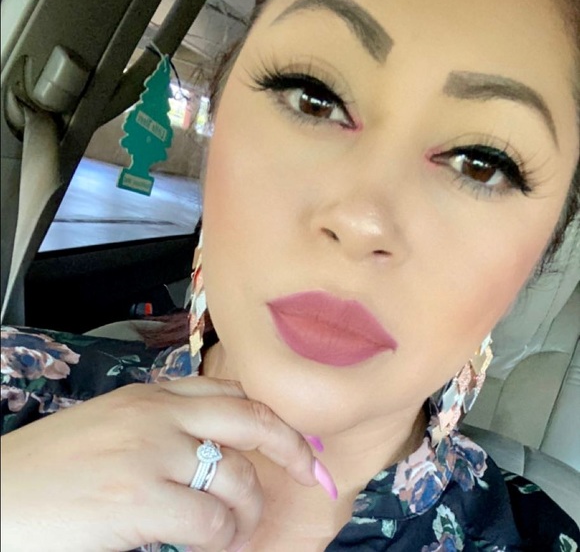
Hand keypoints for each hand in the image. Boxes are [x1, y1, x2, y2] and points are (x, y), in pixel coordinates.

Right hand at [1, 377, 318, 551]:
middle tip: (311, 472)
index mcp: (150, 395)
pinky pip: (211, 520)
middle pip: (250, 417)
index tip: (295, 438)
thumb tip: (211, 446)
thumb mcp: (113, 427)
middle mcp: (156, 414)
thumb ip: (161, 425)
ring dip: (248, 511)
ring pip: (236, 477)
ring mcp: (150, 453)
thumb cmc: (51, 469)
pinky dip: (222, 537)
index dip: (270, 414)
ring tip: (236, 530)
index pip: (229, 391)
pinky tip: (212, 545)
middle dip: (291, 445)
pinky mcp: (138, 499)